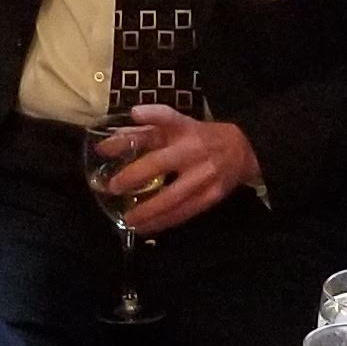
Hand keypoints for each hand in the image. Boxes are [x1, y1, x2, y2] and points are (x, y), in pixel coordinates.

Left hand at [95, 104, 257, 234]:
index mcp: (184, 129)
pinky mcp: (211, 196)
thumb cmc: (199, 137)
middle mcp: (193, 150)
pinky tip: (146, 228)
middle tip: (113, 187)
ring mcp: (204, 175)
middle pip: (160, 163)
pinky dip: (162, 222)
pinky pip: (183, 213)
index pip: (166, 118)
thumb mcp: (174, 127)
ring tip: (128, 220)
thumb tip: (104, 146)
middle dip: (134, 176)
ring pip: (172, 197)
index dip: (148, 117)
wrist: (242, 149)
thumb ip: (141, 133)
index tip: (127, 121)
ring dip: (147, 211)